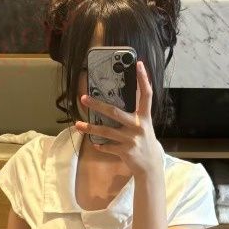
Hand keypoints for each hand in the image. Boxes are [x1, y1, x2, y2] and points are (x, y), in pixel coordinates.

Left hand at [75, 60, 163, 179]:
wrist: (150, 165)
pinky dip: (100, 146)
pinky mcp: (125, 151)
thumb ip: (135, 112)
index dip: (143, 79)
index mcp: (145, 116)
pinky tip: (93, 143)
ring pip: (106, 131)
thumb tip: (120, 97)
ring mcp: (131, 140)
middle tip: (84, 98)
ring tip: (77, 124)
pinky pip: (107, 147)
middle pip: (115, 112)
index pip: (146, 94)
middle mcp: (138, 126)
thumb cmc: (144, 141)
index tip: (138, 63)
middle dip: (98, 105)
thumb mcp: (143, 125)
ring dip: (90, 128)